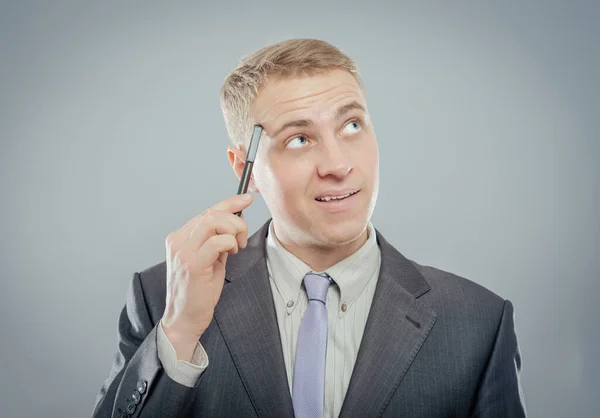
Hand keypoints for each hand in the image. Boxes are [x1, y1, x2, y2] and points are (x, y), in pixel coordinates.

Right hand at [160, 193, 252, 359]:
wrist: (184, 320)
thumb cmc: (198, 293)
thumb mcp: (209, 261)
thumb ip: (217, 242)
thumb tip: (235, 224)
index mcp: (179, 238)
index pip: (206, 212)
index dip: (228, 202)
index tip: (246, 199)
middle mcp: (178, 240)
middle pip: (211, 213)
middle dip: (236, 219)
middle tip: (243, 236)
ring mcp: (183, 251)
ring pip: (214, 222)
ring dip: (234, 230)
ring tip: (237, 246)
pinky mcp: (192, 263)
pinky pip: (218, 241)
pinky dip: (230, 243)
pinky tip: (231, 253)